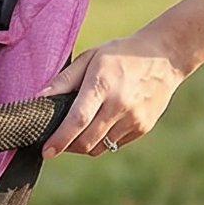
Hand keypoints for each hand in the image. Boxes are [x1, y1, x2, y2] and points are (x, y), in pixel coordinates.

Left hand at [44, 34, 184, 157]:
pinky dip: (103, 140)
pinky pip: (115, 144)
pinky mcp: (143, 127)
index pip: (77, 120)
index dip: (59, 139)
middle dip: (68, 146)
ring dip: (85, 145)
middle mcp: (119, 105)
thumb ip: (64, 80)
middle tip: (58, 141)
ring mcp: (134, 119)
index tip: (46, 150)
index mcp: (103, 85)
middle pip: (87, 141)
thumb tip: (39, 100)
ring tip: (79, 131)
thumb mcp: (90, 57)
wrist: (164, 57)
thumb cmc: (120, 54)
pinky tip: (102, 123)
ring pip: (100, 147)